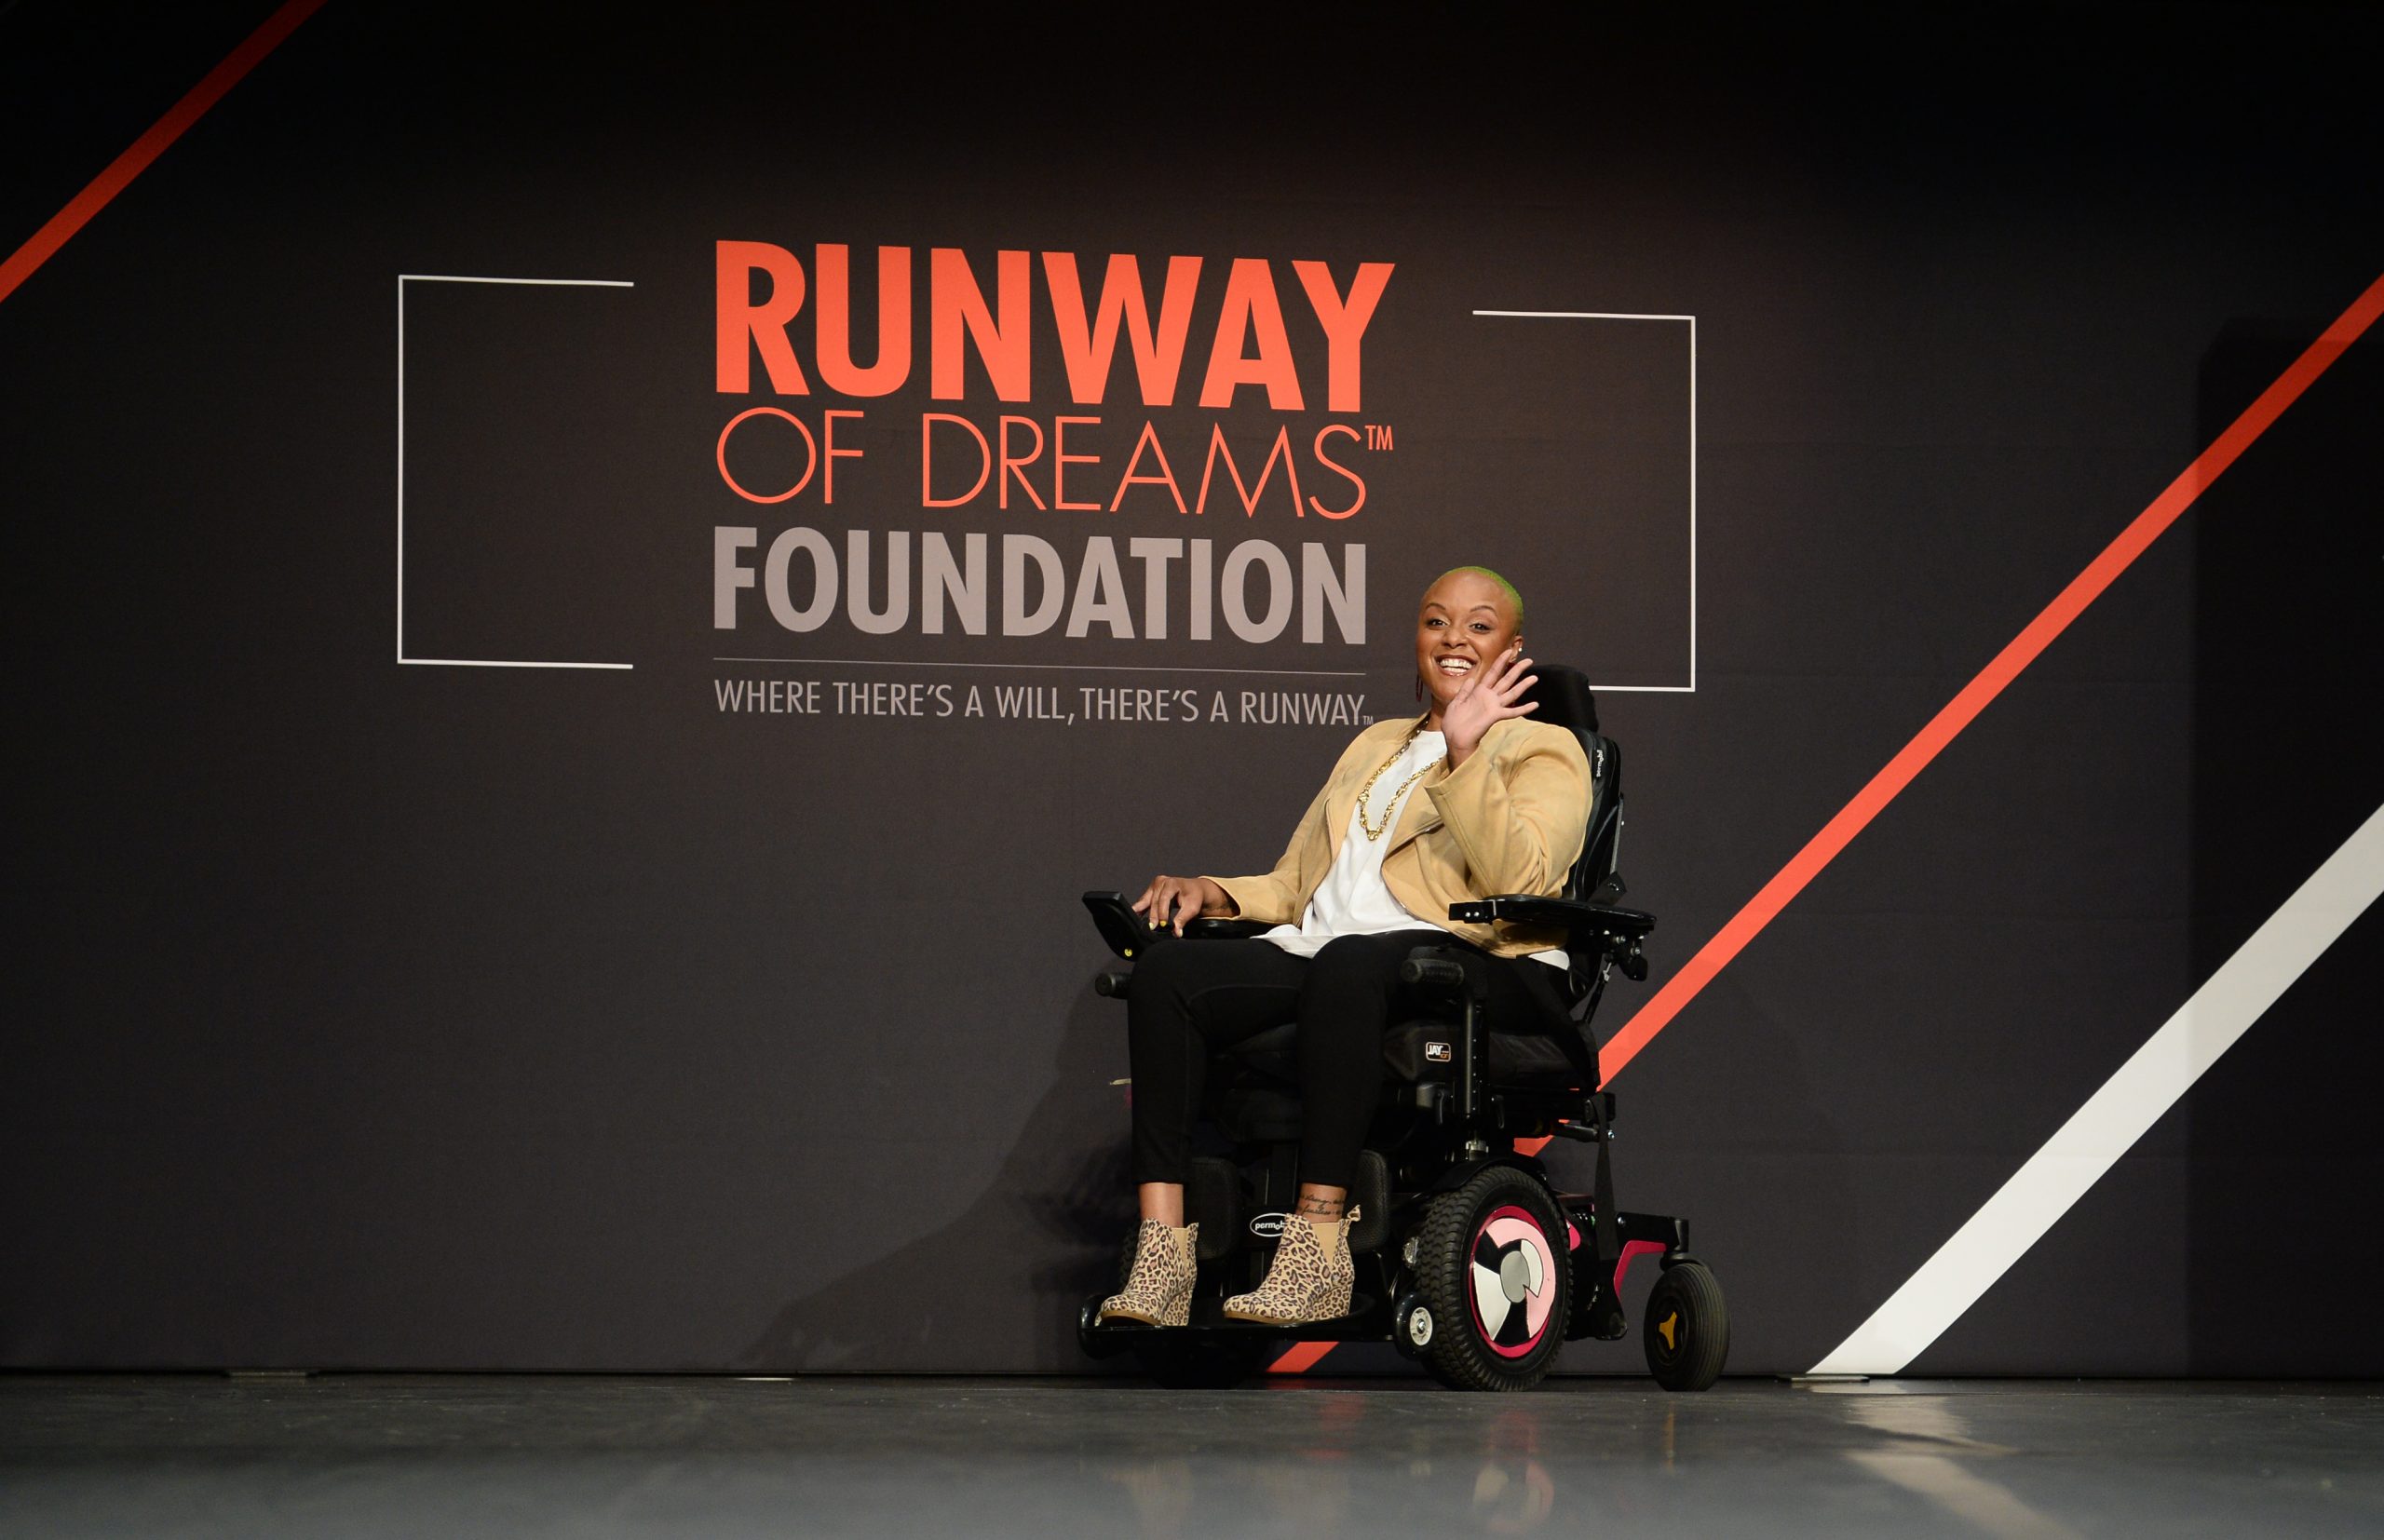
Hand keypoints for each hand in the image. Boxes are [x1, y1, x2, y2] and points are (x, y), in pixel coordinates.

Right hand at [1131, 874, 1231, 935]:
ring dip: (1142, 911)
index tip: (1162, 924)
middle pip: (1155, 900)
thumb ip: (1183, 920)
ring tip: (1137, 921)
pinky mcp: (1152, 890)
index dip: (1162, 912)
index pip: (1164, 899)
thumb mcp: (1192, 908)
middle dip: (1153, 915)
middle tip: (1152, 927)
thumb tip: (1176, 932)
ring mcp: (1156, 884)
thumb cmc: (1194, 897)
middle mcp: (1162, 881)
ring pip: (1147, 900)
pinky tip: (1135, 914)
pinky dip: (1140, 908)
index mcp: (1172, 883)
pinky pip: (1145, 900)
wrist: (1195, 889)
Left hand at [1441, 641, 1537, 766]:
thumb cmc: (1453, 722)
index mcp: (1479, 691)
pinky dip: (1524, 708)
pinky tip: (1535, 705)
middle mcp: (1489, 697)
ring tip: (1535, 677)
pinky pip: (1512, 711)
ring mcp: (1494, 706)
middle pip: (1506, 679)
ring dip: (1523, 685)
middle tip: (1529, 660)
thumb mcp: (1456, 702)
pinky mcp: (1495, 716)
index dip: (1500, 662)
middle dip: (1517, 669)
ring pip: (1512, 692)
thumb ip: (1464, 690)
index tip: (1508, 651)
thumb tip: (1471, 679)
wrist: (1455, 738)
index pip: (1492, 673)